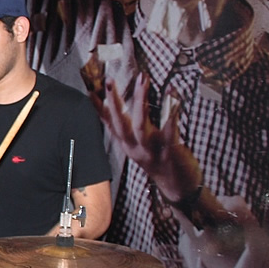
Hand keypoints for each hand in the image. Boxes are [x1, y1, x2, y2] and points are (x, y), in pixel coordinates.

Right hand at [96, 73, 201, 202]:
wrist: (179, 188)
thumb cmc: (161, 162)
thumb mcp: (140, 148)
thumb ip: (131, 132)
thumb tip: (124, 112)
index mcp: (127, 145)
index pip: (108, 124)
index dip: (98, 108)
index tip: (89, 89)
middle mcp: (135, 148)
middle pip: (119, 123)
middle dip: (112, 100)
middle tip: (108, 80)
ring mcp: (151, 150)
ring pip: (140, 124)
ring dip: (140, 100)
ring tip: (141, 79)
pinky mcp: (170, 152)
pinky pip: (170, 130)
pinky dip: (171, 112)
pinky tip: (174, 95)